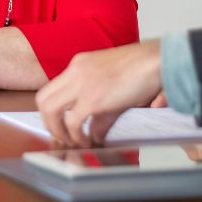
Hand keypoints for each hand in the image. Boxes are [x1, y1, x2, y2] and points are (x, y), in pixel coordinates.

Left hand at [35, 40, 162, 147]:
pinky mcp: (93, 98)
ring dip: (58, 131)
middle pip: (43, 100)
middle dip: (49, 123)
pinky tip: (86, 142)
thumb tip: (94, 134)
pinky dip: (76, 136)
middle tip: (61, 137)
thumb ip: (102, 113)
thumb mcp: (115, 88)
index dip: (52, 111)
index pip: (52, 89)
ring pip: (50, 110)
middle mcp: (76, 71)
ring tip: (72, 142)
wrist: (158, 60)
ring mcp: (82, 83)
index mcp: (80, 64)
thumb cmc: (144, 69)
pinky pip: (72, 122)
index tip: (60, 125)